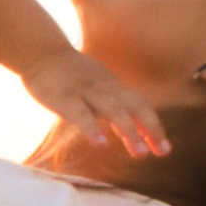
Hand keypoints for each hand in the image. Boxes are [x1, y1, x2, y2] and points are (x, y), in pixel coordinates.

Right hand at [20, 40, 170, 161]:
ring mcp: (85, 91)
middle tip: (162, 152)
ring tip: (140, 153)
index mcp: (112, 87)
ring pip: (113, 109)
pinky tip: (101, 145)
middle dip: (150, 128)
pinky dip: (92, 129)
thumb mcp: (95, 88)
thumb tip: (129, 129)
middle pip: (134, 105)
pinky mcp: (64, 97)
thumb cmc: (69, 75)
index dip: (152, 125)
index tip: (164, 149)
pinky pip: (80, 113)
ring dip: (129, 130)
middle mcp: (104, 88)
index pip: (139, 105)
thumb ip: (111, 106)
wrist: (41, 52)